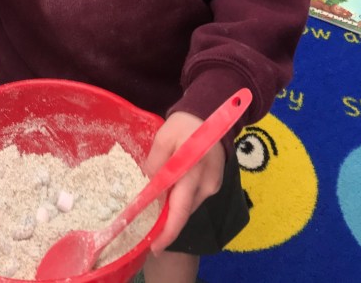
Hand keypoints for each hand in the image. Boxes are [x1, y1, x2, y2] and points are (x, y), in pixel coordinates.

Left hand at [143, 111, 225, 254]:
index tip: (154, 246)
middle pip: (184, 212)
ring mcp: (212, 185)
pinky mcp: (214, 184)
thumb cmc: (184, 125)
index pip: (180, 210)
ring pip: (188, 206)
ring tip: (154, 207)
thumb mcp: (163, 138)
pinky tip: (170, 192)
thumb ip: (155, 163)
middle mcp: (206, 184)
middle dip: (166, 226)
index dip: (167, 231)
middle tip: (148, 233)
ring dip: (173, 209)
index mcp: (192, 171)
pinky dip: (181, 199)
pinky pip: (194, 198)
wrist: (210, 114)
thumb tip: (146, 188)